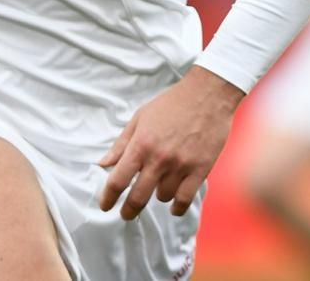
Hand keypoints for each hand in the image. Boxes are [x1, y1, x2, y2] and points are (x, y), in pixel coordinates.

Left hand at [97, 66, 244, 219]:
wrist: (207, 95)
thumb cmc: (171, 104)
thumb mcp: (140, 118)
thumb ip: (121, 144)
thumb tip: (103, 164)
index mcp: (141, 144)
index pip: (118, 179)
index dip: (108, 197)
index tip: (105, 206)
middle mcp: (159, 158)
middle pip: (138, 197)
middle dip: (128, 211)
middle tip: (125, 214)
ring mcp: (180, 165)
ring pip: (162, 197)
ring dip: (157, 197)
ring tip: (158, 188)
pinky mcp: (200, 170)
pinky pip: (185, 199)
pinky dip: (177, 207)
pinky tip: (173, 206)